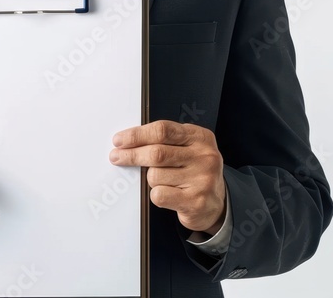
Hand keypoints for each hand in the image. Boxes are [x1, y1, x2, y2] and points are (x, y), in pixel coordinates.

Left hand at [109, 120, 226, 234]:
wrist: (216, 202)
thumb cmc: (195, 171)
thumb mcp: (188, 148)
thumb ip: (165, 141)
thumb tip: (128, 141)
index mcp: (201, 137)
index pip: (163, 130)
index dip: (137, 135)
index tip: (120, 140)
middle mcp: (205, 157)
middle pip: (156, 153)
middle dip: (131, 155)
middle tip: (116, 156)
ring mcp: (202, 180)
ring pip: (155, 176)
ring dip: (150, 179)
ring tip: (163, 181)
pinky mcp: (195, 201)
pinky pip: (159, 195)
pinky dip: (155, 194)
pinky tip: (167, 194)